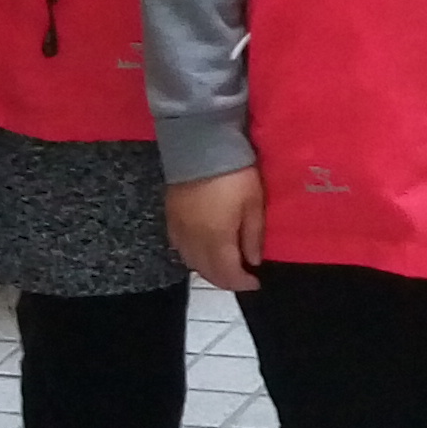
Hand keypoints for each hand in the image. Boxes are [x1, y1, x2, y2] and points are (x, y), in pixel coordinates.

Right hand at [165, 169, 266, 290]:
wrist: (199, 145)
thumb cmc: (234, 174)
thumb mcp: (253, 203)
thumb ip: (253, 235)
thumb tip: (253, 261)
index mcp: (215, 239)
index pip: (227, 274)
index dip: (242, 283)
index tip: (256, 282)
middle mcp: (193, 241)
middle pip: (207, 272)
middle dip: (226, 280)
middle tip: (242, 276)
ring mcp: (178, 230)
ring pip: (191, 263)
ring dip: (209, 270)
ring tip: (226, 265)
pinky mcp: (170, 218)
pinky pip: (180, 248)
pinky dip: (193, 257)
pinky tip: (203, 251)